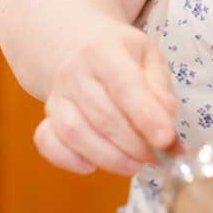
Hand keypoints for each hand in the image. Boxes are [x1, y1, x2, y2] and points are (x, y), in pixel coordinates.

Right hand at [34, 20, 177, 176]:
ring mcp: (56, 96)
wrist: (77, 45)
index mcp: (103, 50)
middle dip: (135, 145)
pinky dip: (70, 160)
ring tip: (135, 164)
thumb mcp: (148, 57)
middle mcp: (74, 72)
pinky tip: (93, 166)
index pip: (125, 85)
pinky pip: (49, 144)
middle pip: (102, 116)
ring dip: (109, 157)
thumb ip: (159, 88)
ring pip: (75, 133)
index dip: (147, 116)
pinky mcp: (46, 119)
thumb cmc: (120, 55)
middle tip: (159, 157)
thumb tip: (166, 117)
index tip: (167, 140)